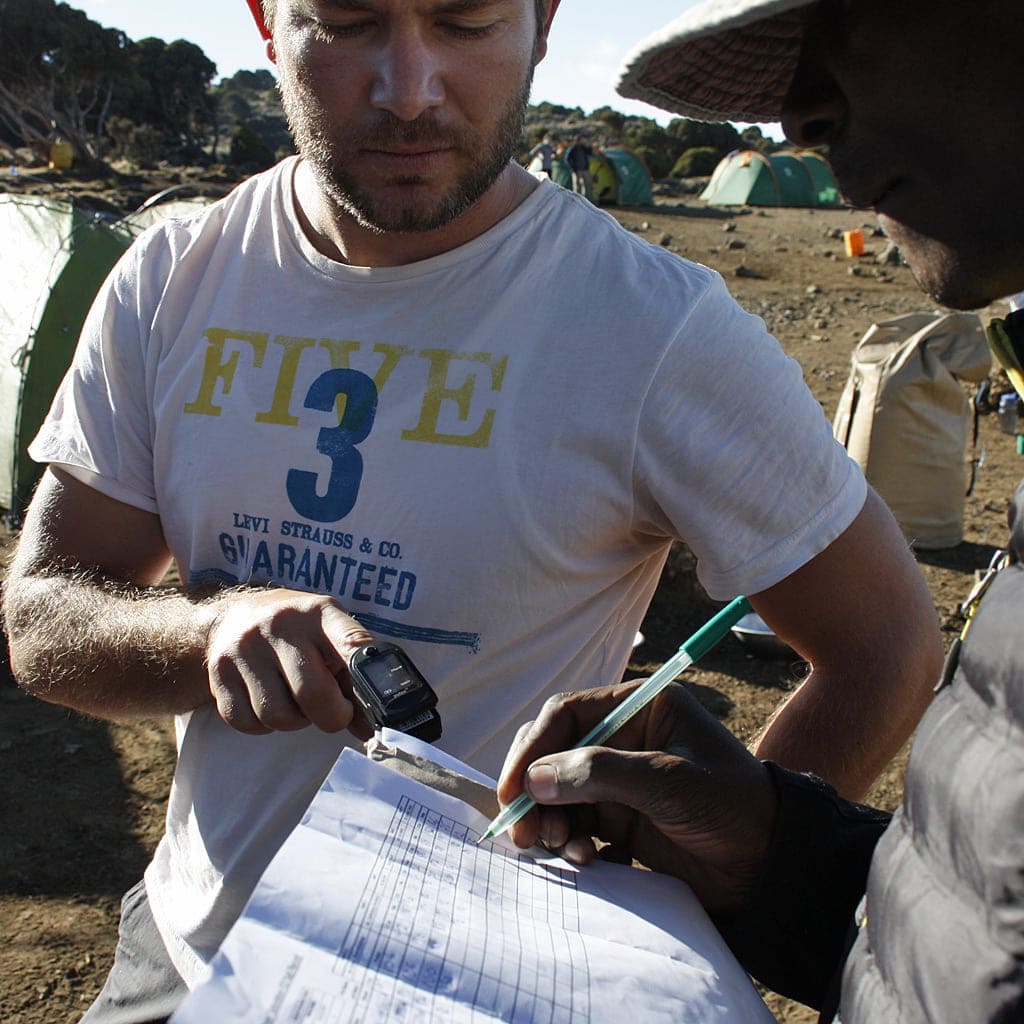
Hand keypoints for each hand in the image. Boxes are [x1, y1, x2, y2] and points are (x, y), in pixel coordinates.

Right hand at [203, 588, 374, 735]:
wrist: (233, 614)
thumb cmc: (296, 631)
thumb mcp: (328, 635)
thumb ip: (352, 677)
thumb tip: (368, 729)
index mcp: (319, 613)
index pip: (352, 645)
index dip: (367, 683)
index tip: (376, 708)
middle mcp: (281, 625)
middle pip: (312, 692)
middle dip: (331, 716)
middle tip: (335, 714)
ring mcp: (246, 647)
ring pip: (278, 714)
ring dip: (295, 721)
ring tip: (297, 701)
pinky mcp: (218, 671)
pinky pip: (247, 722)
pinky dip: (263, 726)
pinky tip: (269, 702)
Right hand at [496, 682, 777, 914]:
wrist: (771, 865)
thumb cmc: (730, 804)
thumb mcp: (668, 781)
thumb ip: (600, 773)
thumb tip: (533, 779)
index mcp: (638, 708)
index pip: (566, 714)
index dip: (532, 747)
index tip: (512, 788)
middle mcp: (623, 739)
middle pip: (554, 753)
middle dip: (534, 791)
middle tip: (522, 832)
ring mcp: (620, 782)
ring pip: (559, 794)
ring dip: (551, 822)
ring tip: (562, 849)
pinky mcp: (622, 821)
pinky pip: (577, 825)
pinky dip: (571, 842)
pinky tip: (585, 860)